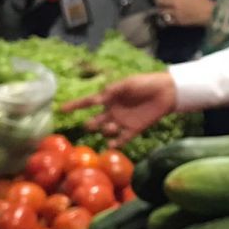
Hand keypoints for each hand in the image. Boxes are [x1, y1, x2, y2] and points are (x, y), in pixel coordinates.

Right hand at [61, 72, 177, 147]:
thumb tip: (96, 99)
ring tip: (111, 127)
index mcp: (109, 98)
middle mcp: (112, 111)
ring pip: (106, 131)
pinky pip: (121, 140)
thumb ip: (112, 91)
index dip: (74, 106)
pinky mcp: (134, 130)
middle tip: (92, 124)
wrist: (167, 92)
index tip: (61, 109)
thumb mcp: (127, 84)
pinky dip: (115, 144)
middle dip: (90, 125)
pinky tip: (111, 145)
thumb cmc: (146, 83)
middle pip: (94, 121)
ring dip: (105, 131)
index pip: (87, 103)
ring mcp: (122, 122)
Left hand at [152, 0, 214, 28]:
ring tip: (160, 7)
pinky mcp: (178, 21)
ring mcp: (175, 12)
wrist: (209, 12)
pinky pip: (167, 20)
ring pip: (161, 11)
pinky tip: (166, 16)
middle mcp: (175, 2)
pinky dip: (166, 17)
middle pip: (159, 1)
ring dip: (160, 9)